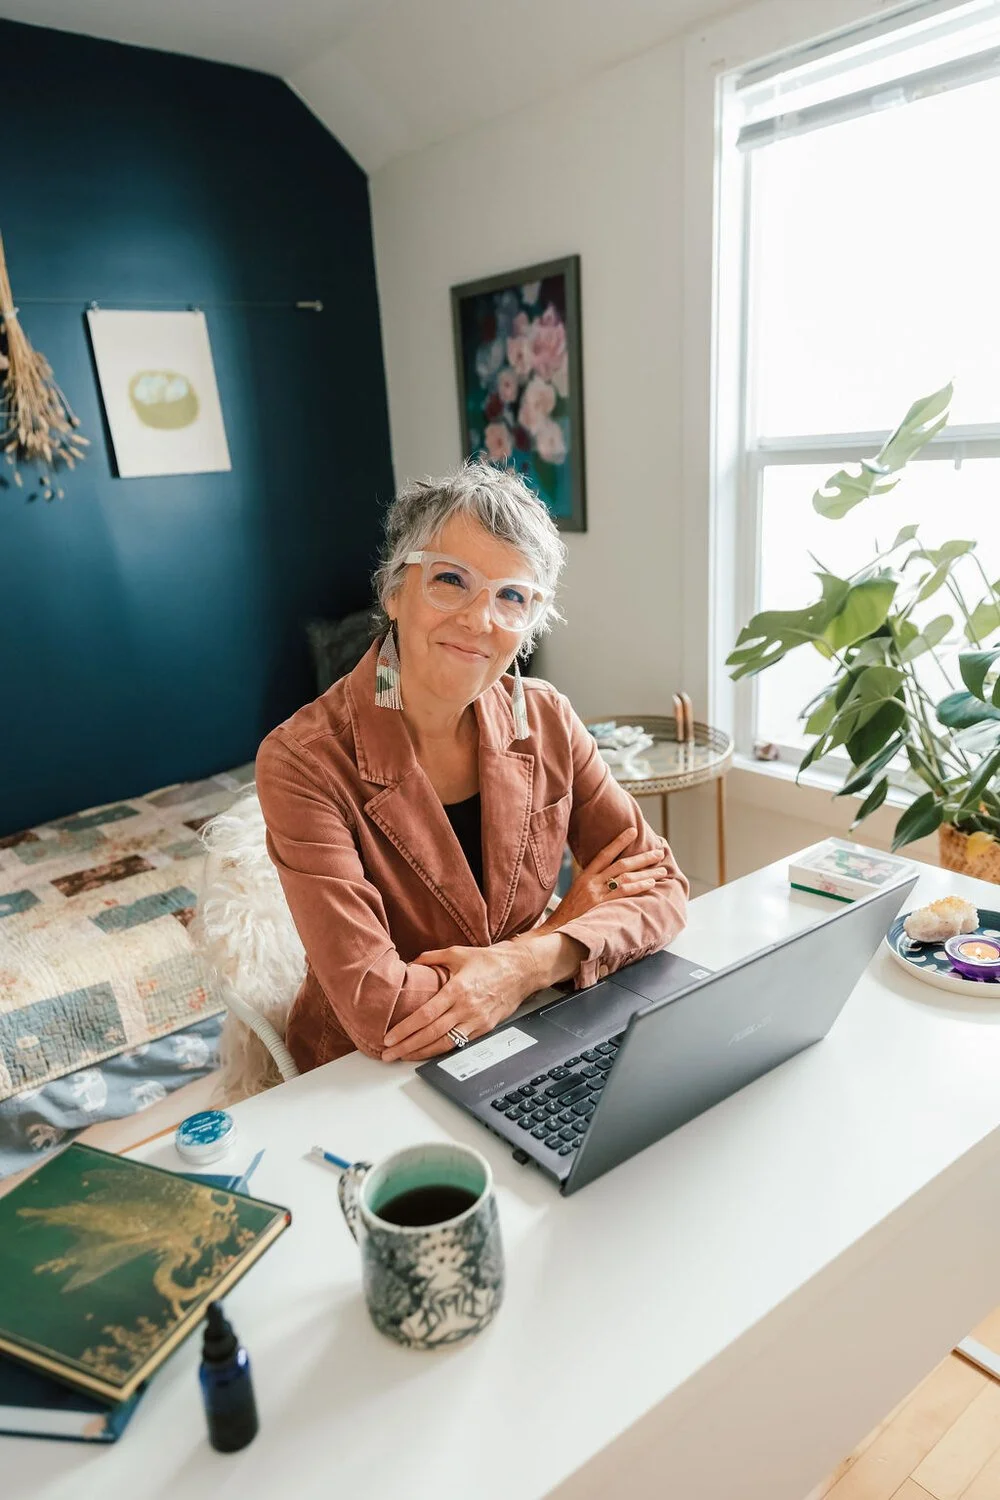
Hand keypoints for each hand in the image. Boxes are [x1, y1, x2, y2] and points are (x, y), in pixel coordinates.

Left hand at [381, 942, 535, 1062]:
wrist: (521, 970)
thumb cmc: (490, 961)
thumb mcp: (457, 953)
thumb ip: (431, 958)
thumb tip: (411, 963)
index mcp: (457, 989)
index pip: (426, 1015)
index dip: (406, 1029)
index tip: (390, 1037)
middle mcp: (466, 1008)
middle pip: (431, 1034)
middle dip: (407, 1046)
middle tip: (389, 1054)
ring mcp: (476, 1021)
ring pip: (445, 1044)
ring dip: (421, 1053)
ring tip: (403, 1057)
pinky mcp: (484, 1028)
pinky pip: (459, 1044)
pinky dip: (441, 1051)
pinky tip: (427, 1053)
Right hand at [538, 828, 668, 931]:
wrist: (555, 930)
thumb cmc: (566, 915)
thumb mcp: (575, 894)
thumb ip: (591, 884)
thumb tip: (608, 879)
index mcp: (585, 877)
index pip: (604, 853)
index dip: (619, 841)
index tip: (632, 831)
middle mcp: (591, 882)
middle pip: (621, 864)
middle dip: (642, 858)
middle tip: (658, 853)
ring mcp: (596, 894)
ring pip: (626, 878)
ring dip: (646, 873)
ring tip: (661, 870)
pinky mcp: (601, 905)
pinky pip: (623, 893)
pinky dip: (638, 887)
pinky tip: (650, 883)